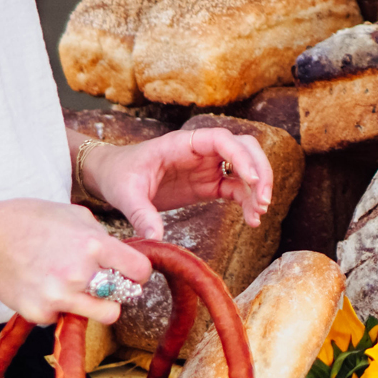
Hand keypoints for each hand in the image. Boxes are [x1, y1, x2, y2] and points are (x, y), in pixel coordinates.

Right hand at [0, 199, 153, 325]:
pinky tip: (45, 288)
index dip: (138, 272)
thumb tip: (125, 255)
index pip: (140, 270)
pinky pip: (65, 318)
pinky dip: (60, 308)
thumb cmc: (32, 220)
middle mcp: (79, 273)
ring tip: (79, 289)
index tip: (132, 272)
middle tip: (103, 282)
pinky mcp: (40, 313)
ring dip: (96, 305)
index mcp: (93, 244)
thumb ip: (103, 237)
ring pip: (103, 315)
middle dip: (118, 290)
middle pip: (124, 298)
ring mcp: (59, 297)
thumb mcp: (76, 215)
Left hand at [83, 128, 273, 240]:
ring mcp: (207, 167)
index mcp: (182, 144)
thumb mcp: (125, 194)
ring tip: (260, 213)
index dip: (241, 156)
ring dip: (259, 187)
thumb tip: (155, 238)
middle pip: (244, 148)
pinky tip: (253, 220)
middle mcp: (200, 151)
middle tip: (264, 199)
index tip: (252, 180)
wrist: (112, 177)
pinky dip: (248, 201)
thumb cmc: (119, 176)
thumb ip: (141, 214)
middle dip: (260, 170)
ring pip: (246, 167)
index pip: (221, 139)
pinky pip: (237, 188)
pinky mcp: (208, 184)